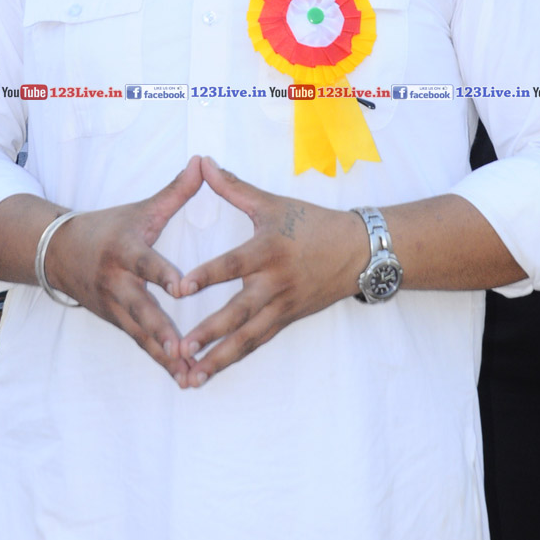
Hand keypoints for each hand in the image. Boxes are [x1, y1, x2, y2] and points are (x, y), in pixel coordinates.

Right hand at [47, 157, 202, 386]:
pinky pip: (141, 345)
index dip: (163, 275)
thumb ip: (175, 192)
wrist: (59, 253)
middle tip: (182, 349)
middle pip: (141, 310)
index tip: (183, 289)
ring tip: (190, 376)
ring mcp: (114, 308)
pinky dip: (161, 362)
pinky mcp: (117, 324)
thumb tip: (202, 161)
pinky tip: (184, 379)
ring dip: (165, 356)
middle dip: (161, 331)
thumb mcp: (140, 209)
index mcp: (125, 251)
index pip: (146, 263)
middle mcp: (117, 283)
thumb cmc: (109, 227)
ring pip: (142, 335)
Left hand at [177, 157, 366, 385]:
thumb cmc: (313, 223)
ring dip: (219, 358)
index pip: (233, 265)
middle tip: (181, 347)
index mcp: (269, 250)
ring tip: (191, 377)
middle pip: (239, 312)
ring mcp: (283, 306)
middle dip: (209, 332)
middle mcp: (275, 283)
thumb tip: (202, 163)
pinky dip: (235, 357)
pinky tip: (212, 371)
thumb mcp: (272, 203)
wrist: (359, 251)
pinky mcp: (287, 319)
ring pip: (248, 337)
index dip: (207, 275)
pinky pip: (258, 342)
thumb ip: (233, 187)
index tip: (180, 289)